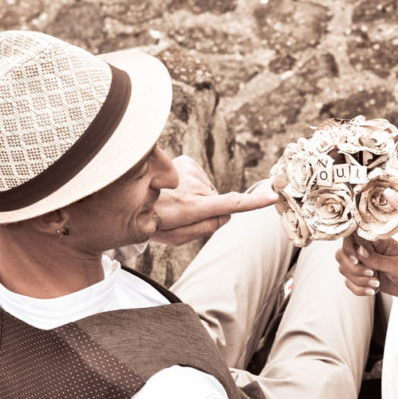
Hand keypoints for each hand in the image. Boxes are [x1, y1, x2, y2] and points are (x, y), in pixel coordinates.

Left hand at [152, 156, 277, 245]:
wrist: (125, 196)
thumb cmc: (152, 223)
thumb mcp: (177, 238)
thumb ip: (206, 228)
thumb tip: (227, 215)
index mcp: (195, 208)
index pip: (231, 205)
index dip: (253, 203)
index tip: (272, 197)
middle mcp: (195, 187)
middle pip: (217, 202)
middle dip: (206, 210)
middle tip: (179, 216)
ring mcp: (190, 172)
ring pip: (206, 189)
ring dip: (194, 196)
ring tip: (172, 201)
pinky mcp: (185, 161)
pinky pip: (198, 177)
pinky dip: (189, 184)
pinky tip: (172, 188)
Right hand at [335, 233, 397, 299]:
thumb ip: (377, 259)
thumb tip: (359, 251)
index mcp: (377, 241)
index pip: (352, 237)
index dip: (349, 247)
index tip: (356, 258)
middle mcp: (368, 251)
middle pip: (342, 254)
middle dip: (352, 267)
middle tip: (370, 273)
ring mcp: (365, 264)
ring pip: (345, 270)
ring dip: (357, 280)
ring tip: (376, 283)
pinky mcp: (365, 278)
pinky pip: (350, 283)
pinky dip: (359, 289)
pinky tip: (374, 290)